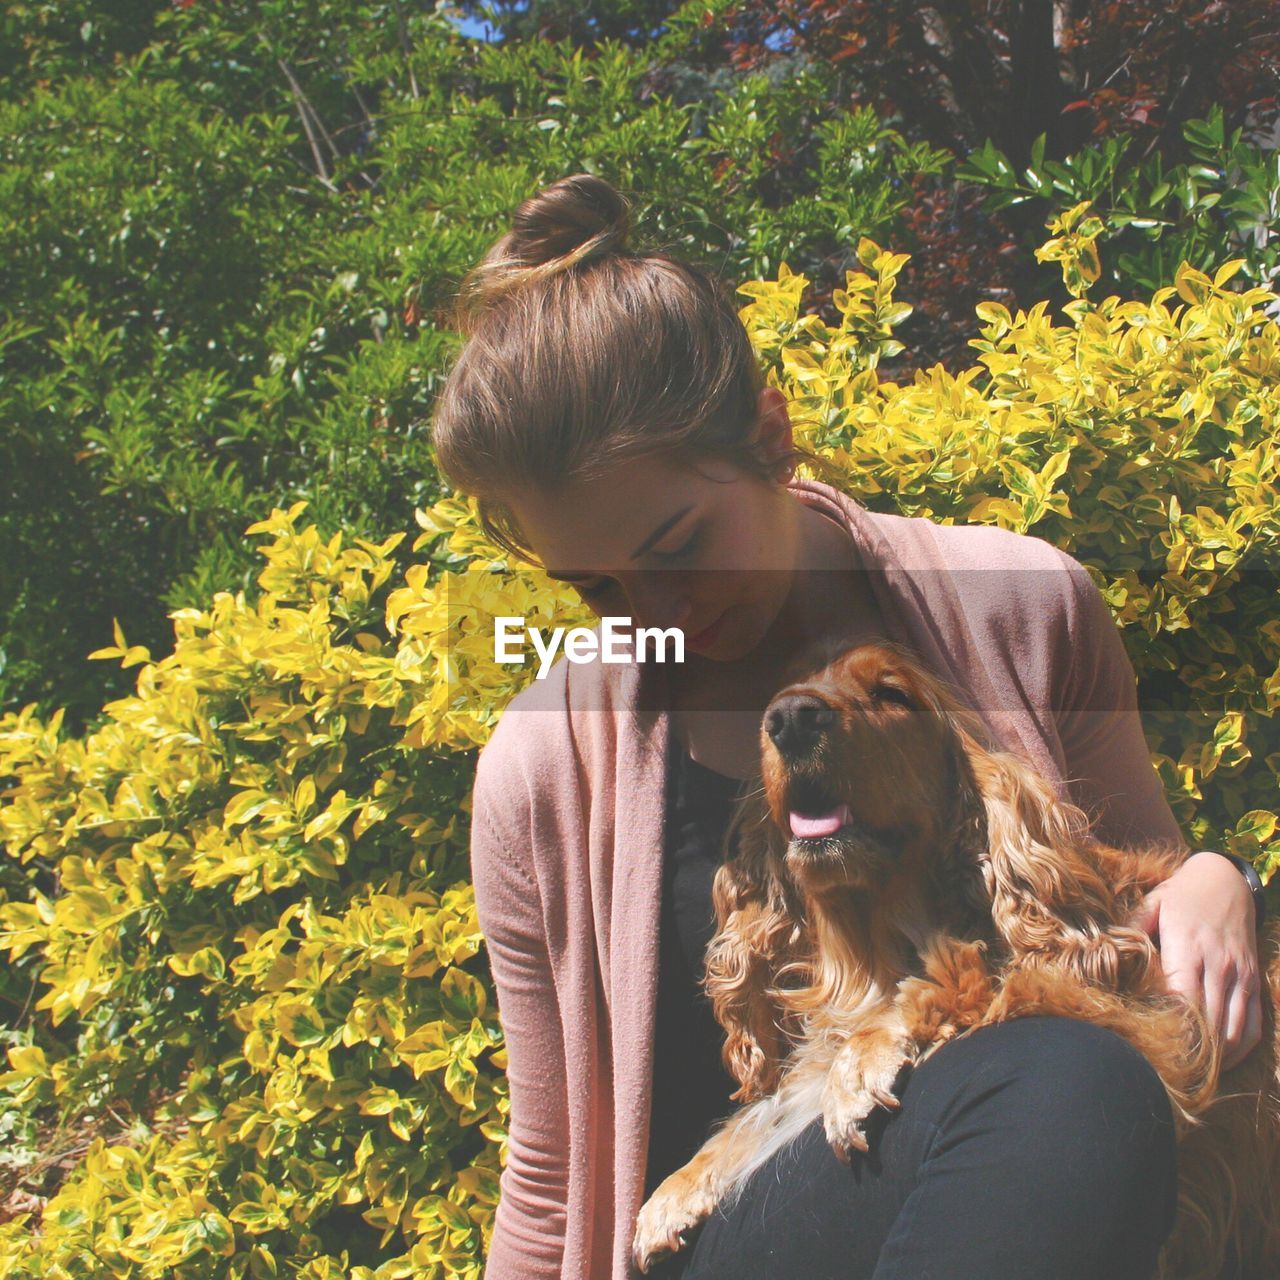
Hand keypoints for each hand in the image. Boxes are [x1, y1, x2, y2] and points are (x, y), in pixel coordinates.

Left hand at [1132, 850, 1261, 1069]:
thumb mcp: (1152, 902)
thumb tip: (1108, 951)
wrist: (1225, 879)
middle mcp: (1219, 964)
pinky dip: (1240, 1048)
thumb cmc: (1181, 894)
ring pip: (1234, 1030)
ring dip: (1216, 1058)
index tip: (1151, 1048)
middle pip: (1208, 1021)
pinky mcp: (1253, 981)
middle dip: (1190, 1051)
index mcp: (1189, 946)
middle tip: (1167, 1074)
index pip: (1182, 997)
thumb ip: (1131, 928)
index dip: (1170, 1027)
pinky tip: (1222, 1062)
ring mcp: (1240, 975)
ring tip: (1192, 1076)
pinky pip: (1255, 1025)